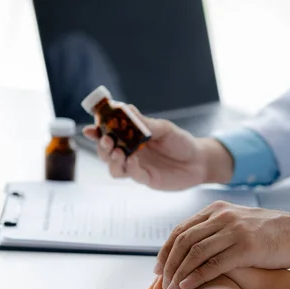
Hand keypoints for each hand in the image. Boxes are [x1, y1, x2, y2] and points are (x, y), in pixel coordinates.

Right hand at [82, 106, 233, 189]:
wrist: (199, 161)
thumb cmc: (180, 142)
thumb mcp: (164, 128)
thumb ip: (145, 123)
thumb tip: (126, 108)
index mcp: (131, 138)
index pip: (109, 134)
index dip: (97, 131)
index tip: (90, 128)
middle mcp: (130, 153)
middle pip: (106, 153)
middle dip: (102, 146)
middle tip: (106, 139)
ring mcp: (136, 167)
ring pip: (114, 167)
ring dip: (112, 160)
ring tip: (118, 152)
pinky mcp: (146, 179)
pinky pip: (132, 175)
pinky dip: (129, 167)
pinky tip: (131, 160)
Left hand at [156, 201, 289, 288]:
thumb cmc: (269, 232)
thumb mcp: (238, 221)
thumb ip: (215, 229)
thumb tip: (190, 247)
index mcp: (217, 209)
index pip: (180, 230)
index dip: (165, 250)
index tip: (158, 268)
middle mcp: (222, 216)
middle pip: (183, 241)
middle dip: (169, 264)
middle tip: (161, 282)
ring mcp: (234, 230)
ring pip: (195, 252)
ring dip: (180, 273)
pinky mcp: (245, 247)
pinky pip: (213, 263)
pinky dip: (197, 276)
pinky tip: (188, 285)